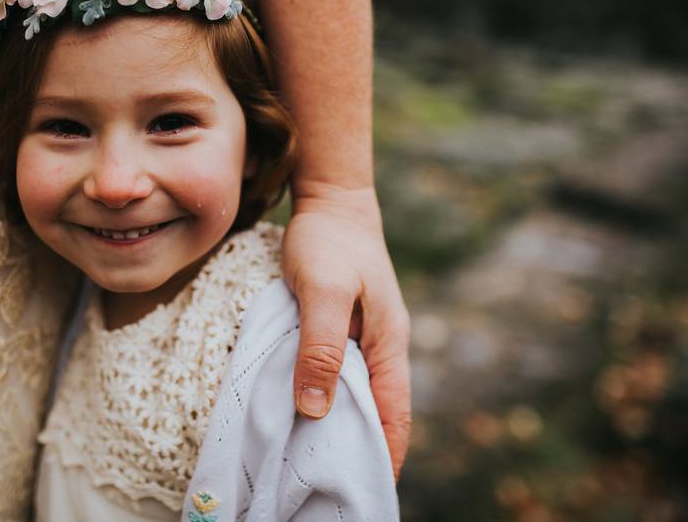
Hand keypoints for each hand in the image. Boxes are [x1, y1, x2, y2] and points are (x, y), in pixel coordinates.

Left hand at [282, 184, 411, 479]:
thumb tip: (314, 410)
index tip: (365, 487)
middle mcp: (378, 346)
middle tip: (323, 481)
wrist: (328, 199)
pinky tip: (292, 406)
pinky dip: (317, 392)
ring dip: (332, 420)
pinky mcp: (336, 326)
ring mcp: (358, 336)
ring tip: (303, 455)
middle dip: (355, 445)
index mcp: (388, 344)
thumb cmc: (330, 242)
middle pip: (373, 409)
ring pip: (349, 391)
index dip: (385, 453)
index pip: (395, 413)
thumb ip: (320, 347)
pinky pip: (329, 369)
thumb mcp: (324, 293)